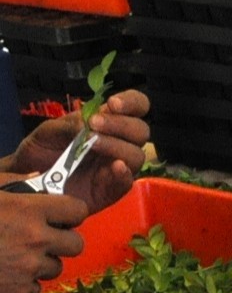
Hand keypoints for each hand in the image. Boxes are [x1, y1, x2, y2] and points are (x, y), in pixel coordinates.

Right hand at [0, 192, 87, 292]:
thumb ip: (13, 182)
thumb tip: (38, 178)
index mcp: (28, 210)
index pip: (78, 210)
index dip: (70, 214)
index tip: (60, 217)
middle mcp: (35, 239)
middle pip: (76, 244)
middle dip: (62, 242)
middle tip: (40, 240)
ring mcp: (29, 267)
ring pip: (56, 268)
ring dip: (41, 264)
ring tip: (14, 257)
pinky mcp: (19, 292)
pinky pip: (36, 289)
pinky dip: (24, 285)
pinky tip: (6, 274)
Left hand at [8, 90, 151, 213]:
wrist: (28, 178)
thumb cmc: (44, 149)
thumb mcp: (49, 130)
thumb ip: (68, 125)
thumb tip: (87, 126)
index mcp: (109, 122)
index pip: (136, 107)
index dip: (132, 102)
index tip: (113, 103)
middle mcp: (120, 142)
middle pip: (141, 131)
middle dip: (120, 124)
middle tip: (94, 123)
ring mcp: (118, 166)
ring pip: (137, 155)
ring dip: (117, 145)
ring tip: (93, 144)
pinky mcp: (113, 189)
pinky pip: (128, 182)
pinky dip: (124, 173)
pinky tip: (115, 166)